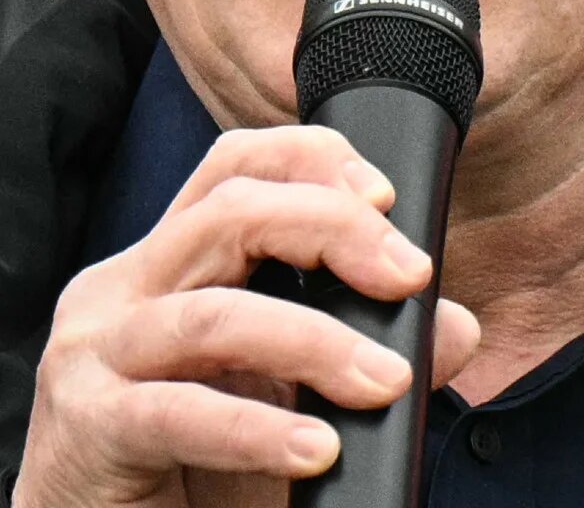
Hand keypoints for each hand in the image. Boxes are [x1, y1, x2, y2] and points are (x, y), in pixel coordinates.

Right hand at [11, 126, 481, 507]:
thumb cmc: (198, 462)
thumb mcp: (295, 391)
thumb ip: (370, 347)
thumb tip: (454, 327)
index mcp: (173, 263)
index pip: (235, 168)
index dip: (315, 163)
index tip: (389, 199)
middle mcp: (123, 290)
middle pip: (230, 212)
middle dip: (335, 231)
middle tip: (410, 277)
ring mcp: (94, 354)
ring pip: (216, 315)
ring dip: (318, 343)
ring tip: (385, 383)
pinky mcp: (87, 426)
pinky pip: (179, 412)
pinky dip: (258, 429)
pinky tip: (315, 449)